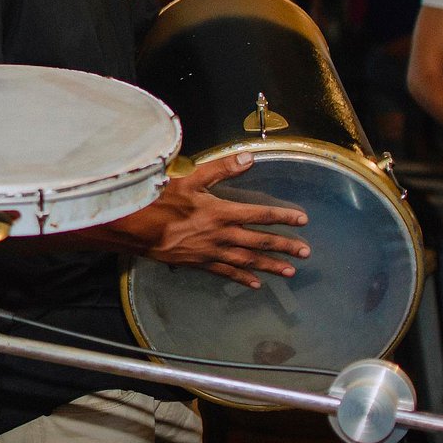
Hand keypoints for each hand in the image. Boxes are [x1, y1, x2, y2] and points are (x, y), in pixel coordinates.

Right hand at [134, 153, 309, 288]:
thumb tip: (250, 158)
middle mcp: (222, 235)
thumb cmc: (161, 201)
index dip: (282, 217)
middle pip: (259, 242)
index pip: (260, 214)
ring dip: (270, 266)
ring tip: (290, 272)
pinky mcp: (200, 263)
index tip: (302, 220)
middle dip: (284, 246)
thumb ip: (221, 169)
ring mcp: (212, 252)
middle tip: (306, 252)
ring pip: (247, 261)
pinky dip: (242, 278)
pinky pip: (226, 273)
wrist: (137, 229)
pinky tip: (255, 283)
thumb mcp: (190, 179)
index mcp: (222, 212)